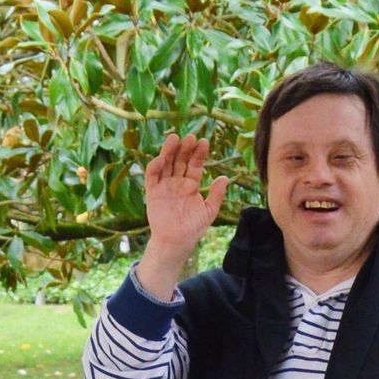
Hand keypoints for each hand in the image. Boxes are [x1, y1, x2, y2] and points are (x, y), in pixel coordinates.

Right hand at [134, 136, 228, 295]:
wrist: (177, 242)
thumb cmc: (193, 228)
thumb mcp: (209, 211)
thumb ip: (216, 194)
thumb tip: (225, 177)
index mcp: (191, 184)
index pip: (195, 164)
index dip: (199, 153)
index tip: (204, 142)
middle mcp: (177, 182)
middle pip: (180, 160)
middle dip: (185, 148)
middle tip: (191, 136)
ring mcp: (164, 185)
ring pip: (166, 163)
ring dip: (170, 151)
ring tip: (175, 138)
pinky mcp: (152, 192)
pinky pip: (152, 176)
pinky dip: (155, 166)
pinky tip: (162, 158)